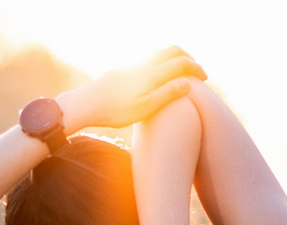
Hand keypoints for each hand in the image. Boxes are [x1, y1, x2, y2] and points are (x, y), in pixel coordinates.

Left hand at [59, 48, 206, 132]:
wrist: (83, 105)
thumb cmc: (114, 112)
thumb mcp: (144, 108)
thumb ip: (167, 94)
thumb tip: (188, 83)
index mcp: (151, 74)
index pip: (182, 63)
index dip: (196, 69)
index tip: (204, 80)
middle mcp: (142, 64)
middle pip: (172, 50)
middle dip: (188, 58)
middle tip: (196, 71)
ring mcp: (130, 64)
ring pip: (158, 51)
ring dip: (173, 56)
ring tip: (179, 71)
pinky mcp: (120, 68)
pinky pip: (145, 56)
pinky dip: (159, 59)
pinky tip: (155, 74)